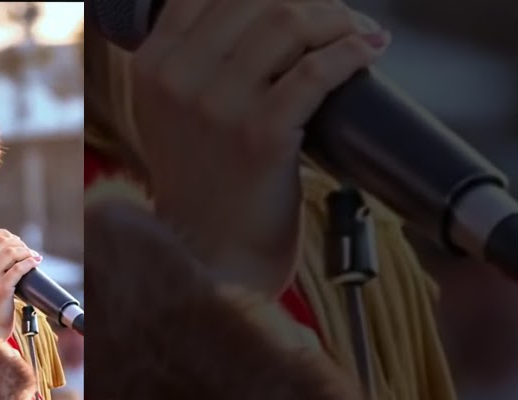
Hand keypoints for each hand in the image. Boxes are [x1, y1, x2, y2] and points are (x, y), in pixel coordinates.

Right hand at [0, 229, 39, 338]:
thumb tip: (6, 245)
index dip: (3, 234)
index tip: (14, 240)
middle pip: (0, 242)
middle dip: (18, 243)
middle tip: (26, 250)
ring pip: (10, 252)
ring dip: (26, 251)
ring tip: (32, 256)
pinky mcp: (1, 289)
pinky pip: (19, 268)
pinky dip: (30, 262)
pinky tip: (35, 262)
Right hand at [129, 0, 388, 293]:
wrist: (211, 257)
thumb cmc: (204, 184)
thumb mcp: (171, 112)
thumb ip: (194, 59)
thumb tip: (263, 9)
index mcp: (150, 67)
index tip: (297, 7)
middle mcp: (175, 80)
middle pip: (256, 0)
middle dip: (312, 3)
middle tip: (339, 21)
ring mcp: (215, 107)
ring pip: (288, 21)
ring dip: (338, 20)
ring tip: (358, 34)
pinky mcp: (259, 135)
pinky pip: (317, 70)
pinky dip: (352, 52)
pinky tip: (367, 52)